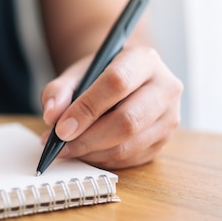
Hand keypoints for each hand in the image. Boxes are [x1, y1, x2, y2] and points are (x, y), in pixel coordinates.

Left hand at [41, 46, 182, 169]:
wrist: (127, 78)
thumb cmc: (102, 74)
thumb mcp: (78, 73)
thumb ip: (59, 90)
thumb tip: (52, 115)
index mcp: (144, 60)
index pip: (117, 83)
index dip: (86, 108)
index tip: (61, 127)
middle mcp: (165, 87)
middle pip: (128, 120)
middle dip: (88, 138)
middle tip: (60, 145)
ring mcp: (169, 117)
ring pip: (129, 145)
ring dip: (92, 153)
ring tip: (67, 149)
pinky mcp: (164, 141)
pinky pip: (130, 159)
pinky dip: (102, 160)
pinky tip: (85, 152)